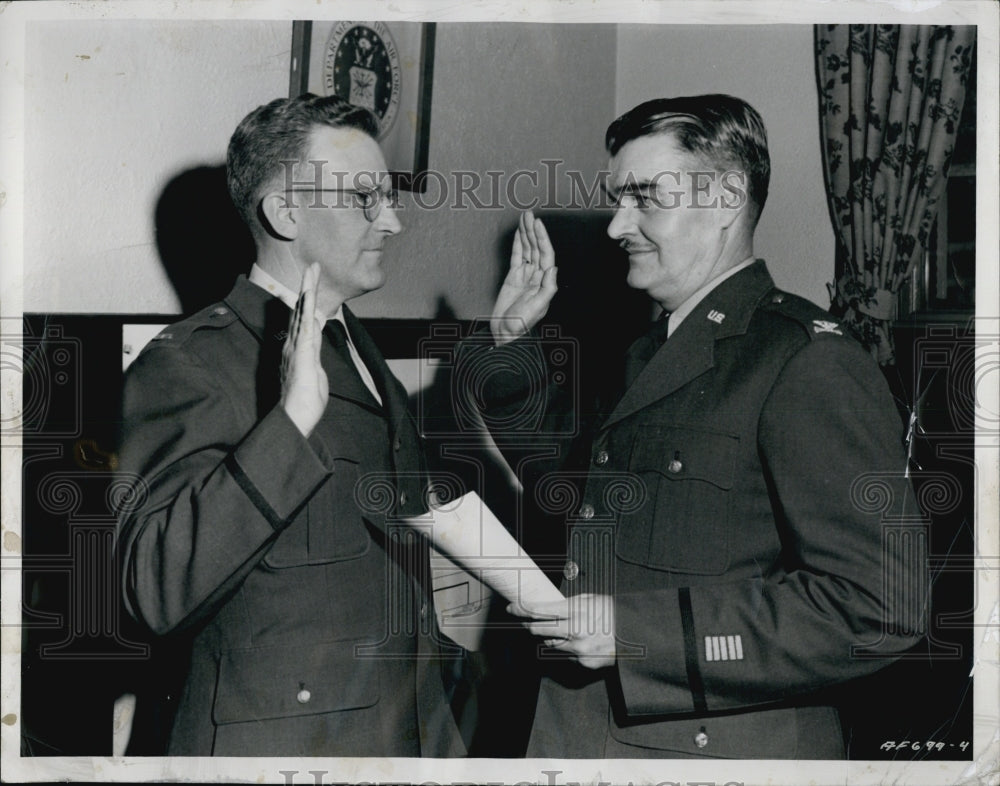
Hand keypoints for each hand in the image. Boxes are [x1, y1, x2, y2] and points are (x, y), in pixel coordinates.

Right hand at [280, 263, 328, 435]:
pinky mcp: (302, 351)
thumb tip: (315, 347)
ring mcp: (296, 346)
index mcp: (298, 350)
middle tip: (311, 268)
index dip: (305, 303)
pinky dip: (307, 307)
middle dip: (307, 288)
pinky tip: (309, 292)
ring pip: (303, 312)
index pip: (303, 322)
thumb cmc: (304, 402)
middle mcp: (293, 344)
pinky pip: (305, 324)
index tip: (308, 287)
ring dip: (308, 290)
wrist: (296, 418)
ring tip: (311, 270)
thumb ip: (314, 357)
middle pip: (301, 310)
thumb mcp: (315, 374)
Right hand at [491, 210, 556, 344]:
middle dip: (533, 230)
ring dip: (526, 233)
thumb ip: (548, 288)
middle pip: (536, 248)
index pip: (545, 254)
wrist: (505, 332)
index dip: (542, 238)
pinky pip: (517, 256)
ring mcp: (525, 275)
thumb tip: (553, 268)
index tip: (537, 224)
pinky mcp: (513, 277)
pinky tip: (519, 233)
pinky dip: (518, 244)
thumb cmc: (521, 324)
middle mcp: (536, 276)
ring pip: (527, 250)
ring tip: (524, 218)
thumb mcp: (538, 308)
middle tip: (528, 214)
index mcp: (544, 281)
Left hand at [507, 593, 615, 668]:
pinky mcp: (583, 662)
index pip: (539, 611)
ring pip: (551, 643)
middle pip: (537, 630)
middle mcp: (573, 631)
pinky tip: (579, 641)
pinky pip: (565, 654)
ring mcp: (577, 649)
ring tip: (564, 629)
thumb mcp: (591, 599)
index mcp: (575, 611)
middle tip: (522, 621)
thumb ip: (569, 604)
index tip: (511, 608)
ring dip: (551, 636)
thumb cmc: (613, 613)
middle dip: (527, 624)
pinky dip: (567, 647)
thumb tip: (549, 606)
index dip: (521, 609)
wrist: (636, 636)